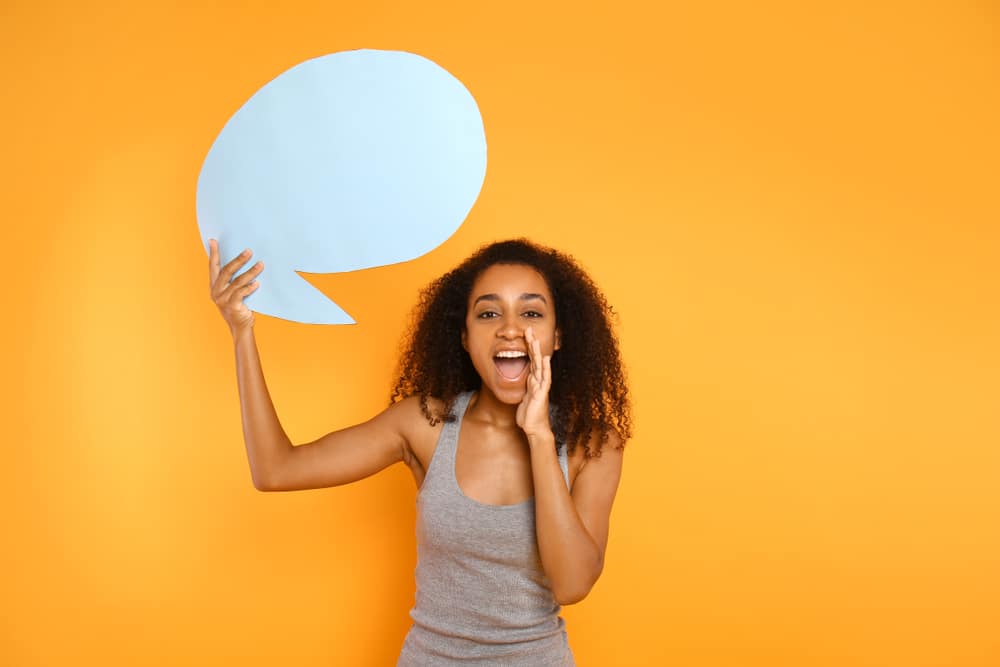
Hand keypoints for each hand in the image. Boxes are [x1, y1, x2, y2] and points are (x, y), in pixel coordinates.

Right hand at [208, 239, 262, 335]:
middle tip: (249, 251)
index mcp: (214, 285)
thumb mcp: (234, 291)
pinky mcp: (231, 306)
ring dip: (250, 272)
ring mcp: (222, 300)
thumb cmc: (240, 306)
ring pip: (237, 281)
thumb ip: (235, 279)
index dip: (213, 254)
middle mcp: (216, 291)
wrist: (241, 327)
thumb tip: (246, 260)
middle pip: (226, 271)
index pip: (213, 266)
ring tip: (261, 265)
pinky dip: (249, 288)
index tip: (213, 240)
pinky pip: (240, 293)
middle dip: (238, 260)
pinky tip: (257, 284)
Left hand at [516, 326, 553, 441]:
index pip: (530, 360)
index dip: (528, 347)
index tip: (525, 334)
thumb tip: (518, 381)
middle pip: (535, 359)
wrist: (534, 429)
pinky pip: (544, 379)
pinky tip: (545, 359)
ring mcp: (541, 387)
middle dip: (532, 344)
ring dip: (537, 352)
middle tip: (528, 329)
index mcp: (532, 380)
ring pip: (539, 366)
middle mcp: (538, 381)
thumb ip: (522, 388)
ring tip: (535, 339)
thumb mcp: (522, 398)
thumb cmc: (528, 415)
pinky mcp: (541, 394)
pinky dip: (545, 368)